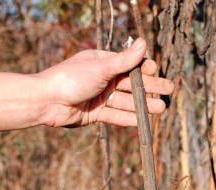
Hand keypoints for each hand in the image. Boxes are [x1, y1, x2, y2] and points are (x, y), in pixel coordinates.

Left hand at [36, 38, 173, 127]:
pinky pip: (114, 116)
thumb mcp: (101, 68)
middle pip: (130, 83)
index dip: (143, 68)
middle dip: (150, 87)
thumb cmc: (71, 79)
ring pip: (125, 101)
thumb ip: (124, 60)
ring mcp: (98, 97)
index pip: (129, 64)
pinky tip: (143, 121)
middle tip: (169, 90)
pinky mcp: (94, 114)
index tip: (154, 71)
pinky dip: (128, 118)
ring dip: (143, 104)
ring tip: (161, 108)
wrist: (46, 102)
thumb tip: (144, 43)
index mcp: (102, 62)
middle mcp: (102, 79)